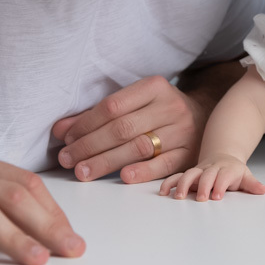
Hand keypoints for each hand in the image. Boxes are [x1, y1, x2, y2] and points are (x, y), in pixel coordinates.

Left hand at [52, 75, 203, 183]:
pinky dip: (143, 171)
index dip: (86, 124)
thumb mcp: (134, 103)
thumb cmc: (158, 110)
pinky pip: (164, 164)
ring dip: (106, 162)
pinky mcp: (189, 153)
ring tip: (83, 172)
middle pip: (123, 128)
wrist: (204, 116)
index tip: (66, 139)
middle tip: (67, 160)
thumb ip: (97, 115)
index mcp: (155, 87)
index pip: (113, 106)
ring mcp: (182, 131)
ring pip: (139, 147)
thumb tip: (60, 130)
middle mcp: (171, 107)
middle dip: (90, 146)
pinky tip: (123, 178)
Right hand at [158, 155, 264, 200]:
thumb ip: (252, 184)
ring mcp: (199, 171)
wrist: (222, 157)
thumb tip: (263, 190)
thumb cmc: (233, 171)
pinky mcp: (188, 174)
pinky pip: (177, 176)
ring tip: (178, 197)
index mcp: (227, 169)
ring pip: (189, 174)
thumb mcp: (245, 176)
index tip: (217, 196)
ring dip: (182, 185)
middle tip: (200, 198)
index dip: (220, 185)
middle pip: (206, 175)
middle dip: (203, 186)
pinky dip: (169, 183)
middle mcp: (211, 169)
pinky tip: (163, 192)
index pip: (224, 176)